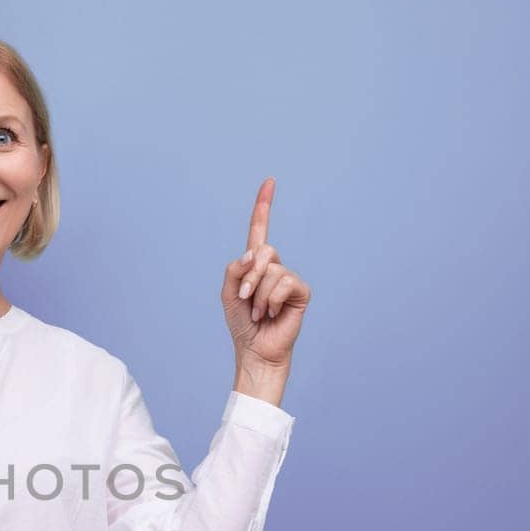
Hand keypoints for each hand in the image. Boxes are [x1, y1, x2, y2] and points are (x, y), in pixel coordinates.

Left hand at [219, 177, 311, 368]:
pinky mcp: (301, 291)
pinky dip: (271, 300)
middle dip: (249, 276)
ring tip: (259, 312)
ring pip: (272, 270)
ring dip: (258, 295)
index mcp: (255, 264)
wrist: (255, 349)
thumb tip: (255, 253)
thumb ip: (236, 268)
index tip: (270, 181)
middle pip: (264, 250)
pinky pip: (284, 282)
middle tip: (245, 299)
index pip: (259, 231)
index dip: (264, 206)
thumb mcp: (228, 292)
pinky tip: (272, 314)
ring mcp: (289, 278)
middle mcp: (274, 267)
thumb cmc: (242, 323)